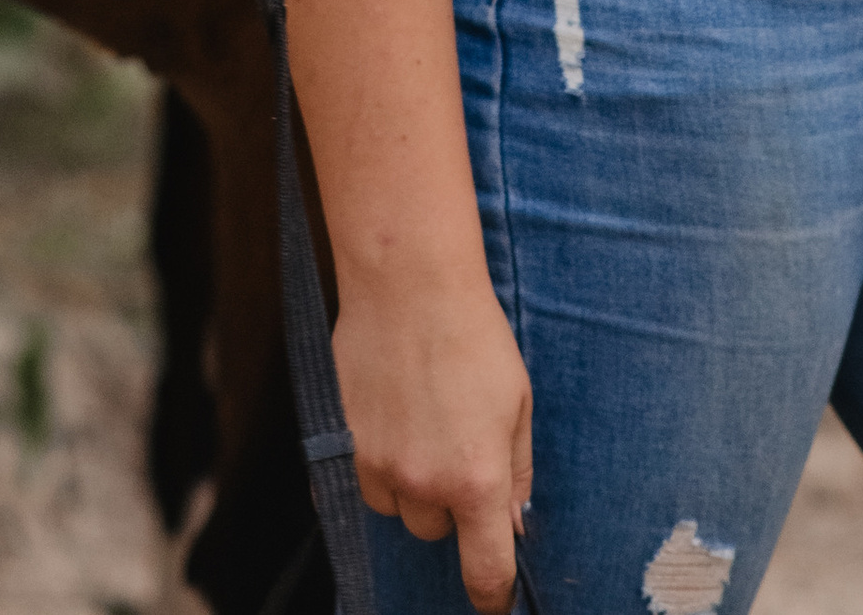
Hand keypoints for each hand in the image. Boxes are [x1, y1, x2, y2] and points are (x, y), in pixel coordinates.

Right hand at [336, 272, 533, 609]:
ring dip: (410, 484)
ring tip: (422, 421)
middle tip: (457, 445)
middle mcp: (423, 483)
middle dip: (449, 503)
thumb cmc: (473, 334)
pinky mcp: (344, 439)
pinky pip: (361, 478)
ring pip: (395, 507)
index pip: (485, 569)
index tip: (494, 601)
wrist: (407, 281)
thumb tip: (512, 523)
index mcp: (476, 479)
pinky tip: (392, 416)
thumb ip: (517, 471)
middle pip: (435, 531)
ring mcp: (378, 463)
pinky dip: (377, 463)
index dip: (493, 594)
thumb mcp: (518, 401)